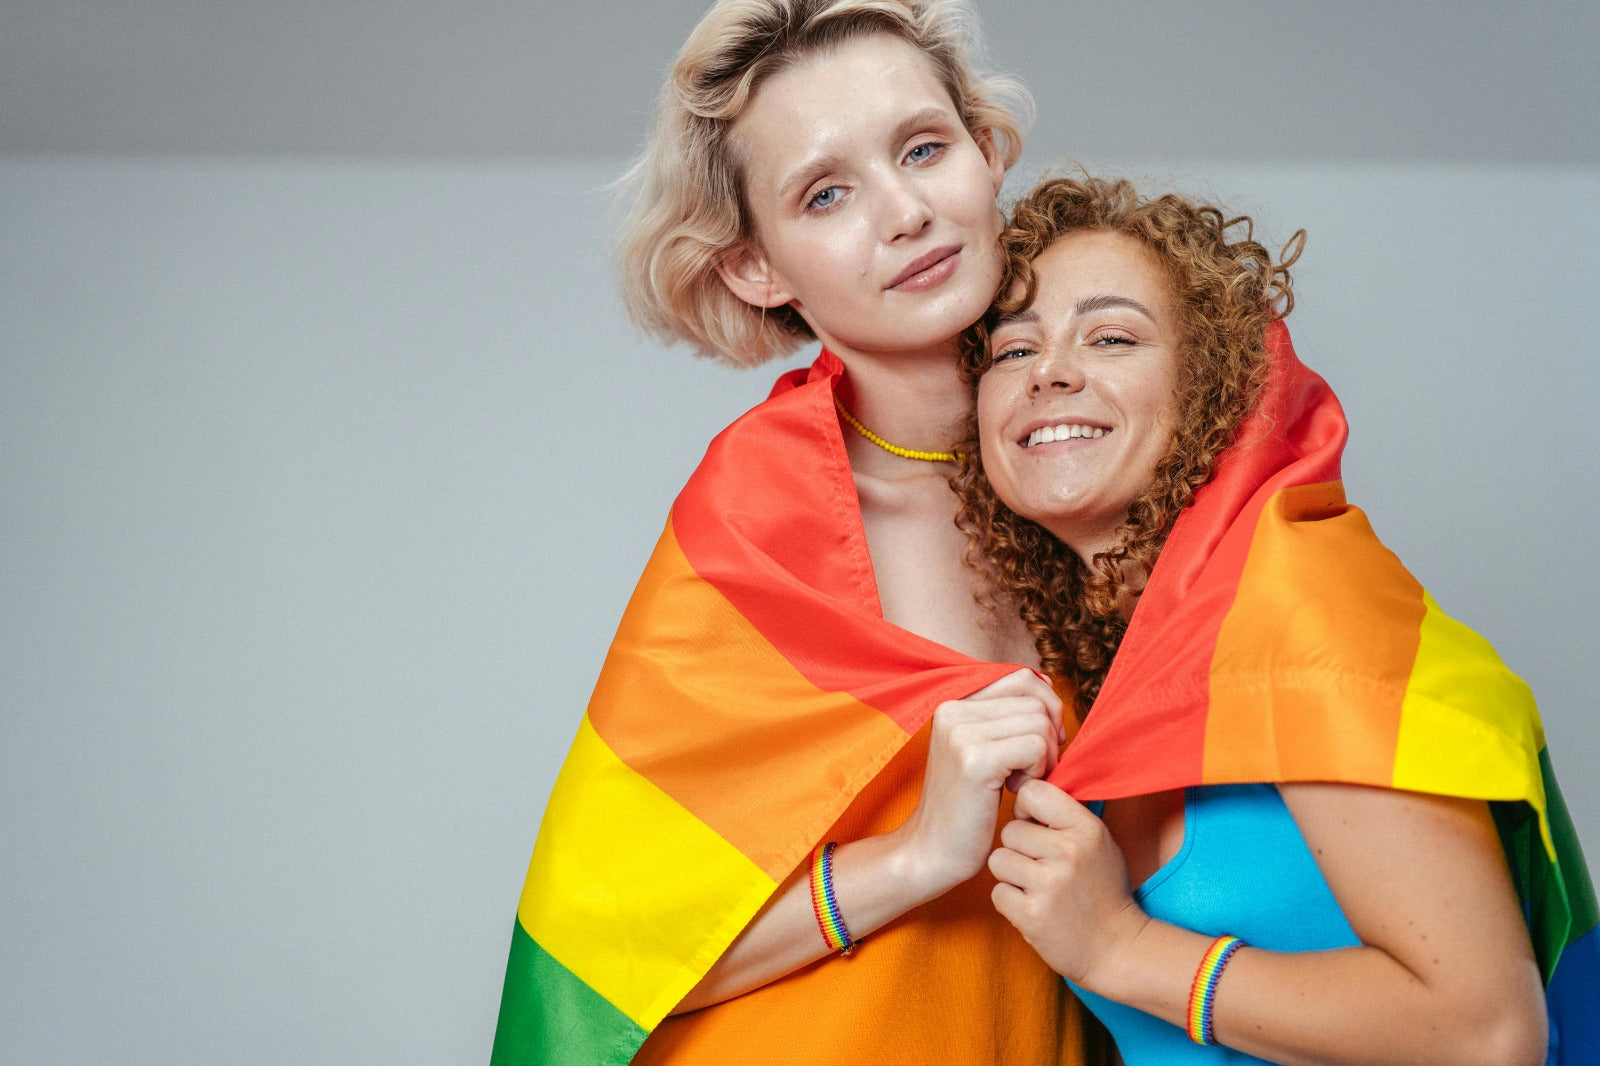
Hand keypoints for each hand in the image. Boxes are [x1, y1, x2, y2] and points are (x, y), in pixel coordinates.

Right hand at [893, 668, 1064, 897]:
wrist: (932, 851)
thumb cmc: (966, 805)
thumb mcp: (980, 747)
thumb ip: (1006, 715)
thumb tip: (1048, 686)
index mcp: (953, 701)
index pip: (1023, 678)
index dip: (1047, 707)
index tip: (1042, 744)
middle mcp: (953, 709)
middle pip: (1036, 700)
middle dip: (1048, 736)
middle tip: (1030, 770)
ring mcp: (961, 733)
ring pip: (1039, 722)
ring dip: (1043, 757)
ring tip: (1018, 782)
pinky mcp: (975, 760)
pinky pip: (1035, 746)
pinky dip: (1038, 770)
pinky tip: (1015, 791)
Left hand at [988, 779, 1149, 988]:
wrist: (1116, 947)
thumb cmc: (1102, 889)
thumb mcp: (1097, 842)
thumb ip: (1064, 816)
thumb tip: (1025, 786)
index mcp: (1086, 829)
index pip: (1033, 793)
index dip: (1025, 809)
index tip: (1034, 825)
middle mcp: (1068, 852)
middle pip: (1009, 831)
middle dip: (1018, 849)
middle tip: (1041, 867)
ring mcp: (1049, 885)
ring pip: (998, 860)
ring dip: (1011, 876)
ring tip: (1036, 888)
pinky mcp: (1032, 915)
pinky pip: (997, 892)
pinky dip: (1010, 902)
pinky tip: (1034, 908)